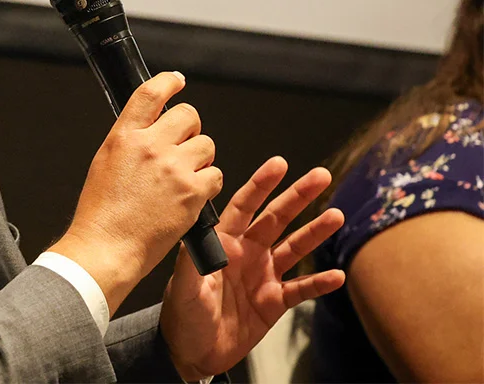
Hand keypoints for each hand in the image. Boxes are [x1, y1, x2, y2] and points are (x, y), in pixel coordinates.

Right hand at [50, 72, 222, 311]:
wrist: (107, 246)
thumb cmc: (101, 213)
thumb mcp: (105, 162)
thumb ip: (130, 141)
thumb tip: (151, 129)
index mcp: (124, 135)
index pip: (151, 93)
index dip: (168, 81)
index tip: (177, 81)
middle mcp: (151, 146)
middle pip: (188, 115)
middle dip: (190, 128)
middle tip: (183, 145)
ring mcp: (174, 168)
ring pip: (206, 145)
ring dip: (200, 159)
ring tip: (183, 178)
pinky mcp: (193, 192)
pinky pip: (215, 174)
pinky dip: (207, 184)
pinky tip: (190, 196)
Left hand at [161, 157, 345, 380]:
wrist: (191, 353)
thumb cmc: (181, 316)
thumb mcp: (183, 287)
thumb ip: (193, 261)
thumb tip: (198, 234)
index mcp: (222, 243)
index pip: (244, 206)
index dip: (261, 184)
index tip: (279, 164)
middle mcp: (246, 253)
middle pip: (276, 218)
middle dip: (298, 197)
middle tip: (321, 176)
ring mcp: (262, 276)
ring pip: (294, 248)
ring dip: (315, 232)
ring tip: (336, 216)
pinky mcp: (274, 303)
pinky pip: (301, 289)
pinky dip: (319, 282)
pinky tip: (337, 275)